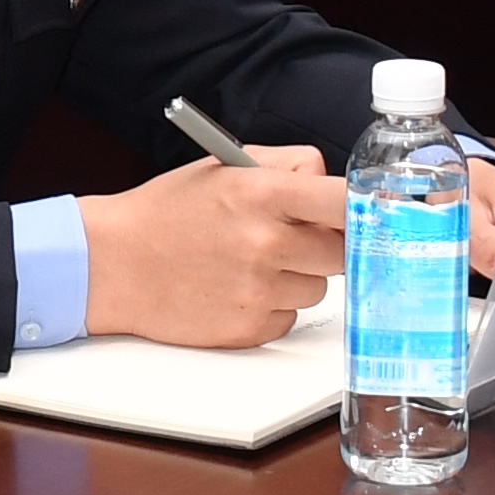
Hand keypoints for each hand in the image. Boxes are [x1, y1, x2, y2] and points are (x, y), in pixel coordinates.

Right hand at [81, 144, 358, 348]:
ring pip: (319, 287)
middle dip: (326, 243)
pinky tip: (238, 288)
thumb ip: (285, 165)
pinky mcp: (250, 329)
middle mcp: (265, 244)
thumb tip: (330, 182)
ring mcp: (258, 290)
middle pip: (342, 251)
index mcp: (260, 194)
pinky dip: (274, 305)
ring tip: (252, 262)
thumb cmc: (167, 212)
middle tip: (295, 236)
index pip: (343, 201)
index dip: (368, 206)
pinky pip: (291, 317)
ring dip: (298, 276)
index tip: (380, 210)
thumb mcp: (223, 166)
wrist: (113, 264)